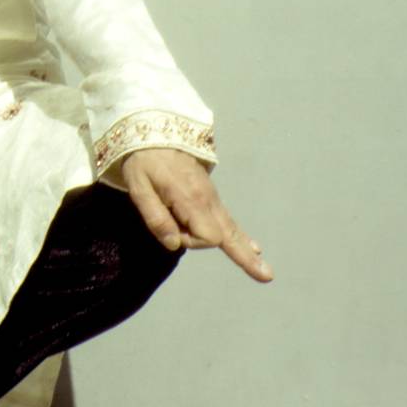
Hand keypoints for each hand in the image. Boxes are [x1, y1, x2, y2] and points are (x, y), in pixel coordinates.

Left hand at [120, 148, 273, 282]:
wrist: (154, 130)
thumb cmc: (143, 160)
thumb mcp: (140, 188)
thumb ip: (156, 217)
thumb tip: (174, 244)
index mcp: (191, 198)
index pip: (206, 236)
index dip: (191, 242)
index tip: (172, 230)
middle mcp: (207, 199)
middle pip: (229, 234)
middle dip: (244, 257)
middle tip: (267, 276)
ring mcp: (211, 197)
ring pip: (231, 228)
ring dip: (244, 249)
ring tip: (264, 271)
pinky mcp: (209, 195)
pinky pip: (227, 219)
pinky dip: (239, 234)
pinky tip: (252, 247)